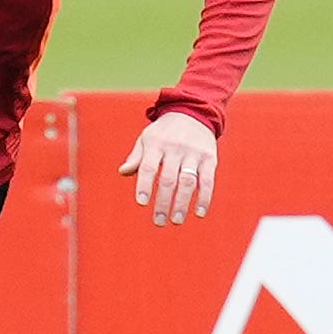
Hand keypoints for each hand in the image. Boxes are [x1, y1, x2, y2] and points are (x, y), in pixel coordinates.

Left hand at [117, 111, 217, 227]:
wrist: (193, 112)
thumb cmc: (164, 132)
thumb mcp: (146, 138)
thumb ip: (136, 157)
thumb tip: (123, 172)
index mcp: (155, 143)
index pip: (147, 167)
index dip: (144, 185)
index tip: (141, 203)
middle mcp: (175, 148)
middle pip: (168, 179)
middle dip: (163, 202)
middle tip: (158, 221)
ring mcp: (193, 153)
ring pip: (187, 182)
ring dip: (182, 204)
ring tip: (176, 220)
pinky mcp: (209, 158)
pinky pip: (208, 181)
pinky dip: (204, 198)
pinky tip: (199, 213)